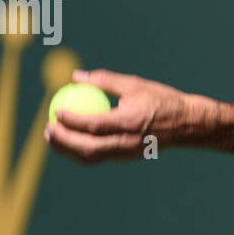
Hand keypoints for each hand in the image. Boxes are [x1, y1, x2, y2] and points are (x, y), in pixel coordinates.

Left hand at [44, 68, 213, 162]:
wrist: (186, 125)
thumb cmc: (161, 100)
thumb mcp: (135, 85)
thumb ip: (104, 81)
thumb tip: (76, 76)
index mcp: (131, 122)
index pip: (95, 125)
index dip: (72, 120)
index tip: (56, 111)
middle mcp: (128, 142)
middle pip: (88, 148)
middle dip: (64, 141)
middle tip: (47, 128)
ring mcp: (127, 154)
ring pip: (91, 157)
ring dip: (68, 150)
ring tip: (51, 137)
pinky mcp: (126, 158)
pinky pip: (98, 157)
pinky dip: (80, 151)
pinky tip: (69, 141)